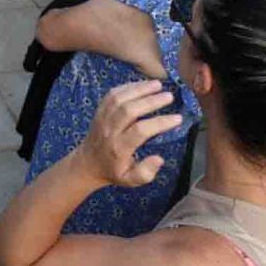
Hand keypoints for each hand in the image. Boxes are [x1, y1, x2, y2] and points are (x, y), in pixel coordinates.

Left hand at [65, 80, 183, 188]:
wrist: (88, 163)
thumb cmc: (114, 171)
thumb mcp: (130, 180)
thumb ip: (145, 173)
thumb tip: (159, 159)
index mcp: (119, 148)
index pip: (140, 131)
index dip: (159, 123)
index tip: (177, 118)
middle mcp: (109, 130)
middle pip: (129, 110)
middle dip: (150, 101)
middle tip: (169, 96)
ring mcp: (102, 118)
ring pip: (119, 98)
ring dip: (139, 89)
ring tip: (158, 85)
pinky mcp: (99, 110)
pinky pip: (112, 94)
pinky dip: (127, 86)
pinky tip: (142, 84)